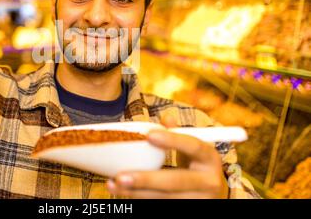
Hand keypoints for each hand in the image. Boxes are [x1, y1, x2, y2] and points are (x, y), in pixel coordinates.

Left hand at [107, 115, 228, 198]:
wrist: (214, 195)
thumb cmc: (198, 166)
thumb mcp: (194, 149)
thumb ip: (178, 134)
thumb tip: (166, 118)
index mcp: (210, 159)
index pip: (193, 147)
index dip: (173, 141)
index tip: (149, 135)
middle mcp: (208, 182)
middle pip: (175, 182)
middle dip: (146, 180)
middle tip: (120, 176)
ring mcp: (199, 200)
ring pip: (164, 198)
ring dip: (136, 192)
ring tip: (113, 184)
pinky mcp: (187, 209)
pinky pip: (161, 204)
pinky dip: (139, 198)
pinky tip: (122, 192)